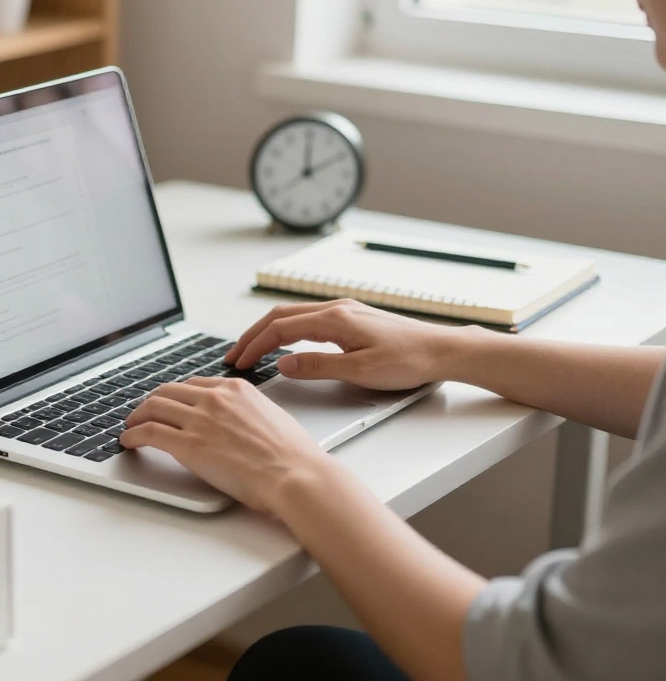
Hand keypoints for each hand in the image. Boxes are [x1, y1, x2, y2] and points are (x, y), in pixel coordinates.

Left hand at [120, 377, 330, 513]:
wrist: (295, 475)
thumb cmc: (293, 456)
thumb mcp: (272, 417)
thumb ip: (248, 412)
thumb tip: (237, 422)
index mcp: (236, 388)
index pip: (194, 384)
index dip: (176, 395)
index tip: (169, 404)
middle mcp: (215, 398)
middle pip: (168, 391)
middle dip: (152, 402)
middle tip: (144, 414)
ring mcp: (200, 420)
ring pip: (153, 407)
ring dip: (137, 417)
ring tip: (132, 426)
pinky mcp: (188, 445)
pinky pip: (149, 433)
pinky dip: (133, 434)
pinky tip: (128, 441)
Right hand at [224, 300, 464, 390]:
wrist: (444, 350)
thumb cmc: (409, 361)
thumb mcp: (359, 371)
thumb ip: (317, 366)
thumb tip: (282, 364)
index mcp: (334, 319)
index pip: (279, 328)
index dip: (254, 345)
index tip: (239, 361)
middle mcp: (337, 309)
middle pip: (280, 316)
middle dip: (253, 335)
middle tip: (235, 355)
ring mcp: (345, 311)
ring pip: (294, 315)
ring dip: (269, 331)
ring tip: (253, 349)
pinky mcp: (354, 318)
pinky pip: (309, 318)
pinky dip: (287, 329)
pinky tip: (286, 342)